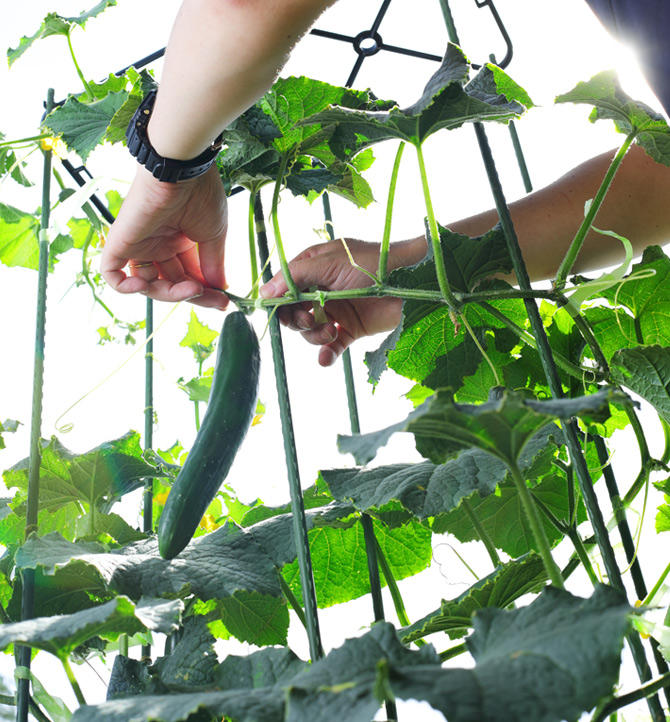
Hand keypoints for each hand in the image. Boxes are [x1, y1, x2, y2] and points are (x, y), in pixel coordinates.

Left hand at [101, 165, 228, 309]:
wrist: (182, 170)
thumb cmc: (201, 194)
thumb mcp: (214, 236)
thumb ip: (213, 265)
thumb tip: (220, 289)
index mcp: (178, 240)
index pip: (186, 276)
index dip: (204, 293)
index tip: (224, 301)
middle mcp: (157, 243)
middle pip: (169, 283)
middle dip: (191, 296)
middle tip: (214, 300)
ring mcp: (138, 244)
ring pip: (146, 284)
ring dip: (169, 294)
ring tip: (192, 289)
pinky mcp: (120, 242)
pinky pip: (113, 275)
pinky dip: (126, 288)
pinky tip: (147, 288)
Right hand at [260, 238, 424, 365]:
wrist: (414, 282)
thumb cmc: (374, 263)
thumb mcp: (330, 263)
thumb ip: (294, 277)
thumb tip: (264, 293)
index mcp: (314, 267)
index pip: (284, 286)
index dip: (278, 301)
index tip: (277, 311)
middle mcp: (321, 289)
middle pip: (293, 312)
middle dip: (298, 320)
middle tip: (311, 321)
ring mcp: (336, 310)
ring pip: (310, 331)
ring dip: (314, 336)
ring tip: (330, 332)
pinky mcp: (351, 329)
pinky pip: (330, 346)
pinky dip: (325, 354)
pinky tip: (325, 359)